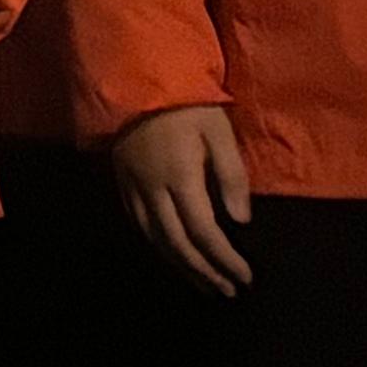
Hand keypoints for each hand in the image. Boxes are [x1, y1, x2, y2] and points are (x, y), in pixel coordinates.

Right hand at [113, 102, 256, 295]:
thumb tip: (240, 220)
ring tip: (203, 284)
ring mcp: (133, 187)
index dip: (224, 259)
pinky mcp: (122, 181)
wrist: (134, 75)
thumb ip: (231, 175)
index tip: (244, 277)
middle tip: (227, 291)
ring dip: (181, 266)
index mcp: (179, 178)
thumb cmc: (186, 101)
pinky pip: (139, 225)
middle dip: (204, 271)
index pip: (204, 232)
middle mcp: (152, 189)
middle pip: (177, 244)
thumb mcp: (218, 130)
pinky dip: (158, 247)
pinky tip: (171, 254)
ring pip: (155, 240)